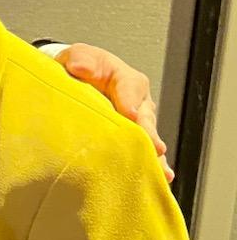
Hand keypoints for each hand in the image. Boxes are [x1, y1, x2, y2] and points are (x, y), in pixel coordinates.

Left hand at [56, 44, 171, 181]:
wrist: (76, 84)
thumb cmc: (80, 69)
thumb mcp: (78, 57)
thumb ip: (80, 60)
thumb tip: (79, 67)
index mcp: (127, 80)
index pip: (130, 89)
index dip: (130, 102)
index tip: (131, 115)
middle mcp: (139, 104)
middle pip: (146, 119)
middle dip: (149, 134)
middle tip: (155, 148)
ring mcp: (138, 126)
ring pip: (148, 141)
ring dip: (153, 157)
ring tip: (162, 173)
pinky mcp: (132, 142)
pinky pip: (142, 155)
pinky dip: (148, 168)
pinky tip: (157, 182)